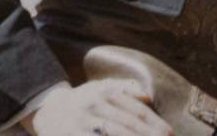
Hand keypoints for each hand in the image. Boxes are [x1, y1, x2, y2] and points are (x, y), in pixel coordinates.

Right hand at [24, 81, 170, 135]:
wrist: (47, 110)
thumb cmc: (82, 100)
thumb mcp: (101, 87)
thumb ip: (125, 88)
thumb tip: (147, 97)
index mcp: (105, 93)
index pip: (135, 111)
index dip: (154, 124)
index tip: (169, 133)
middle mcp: (94, 106)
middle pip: (127, 127)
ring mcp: (81, 123)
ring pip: (112, 135)